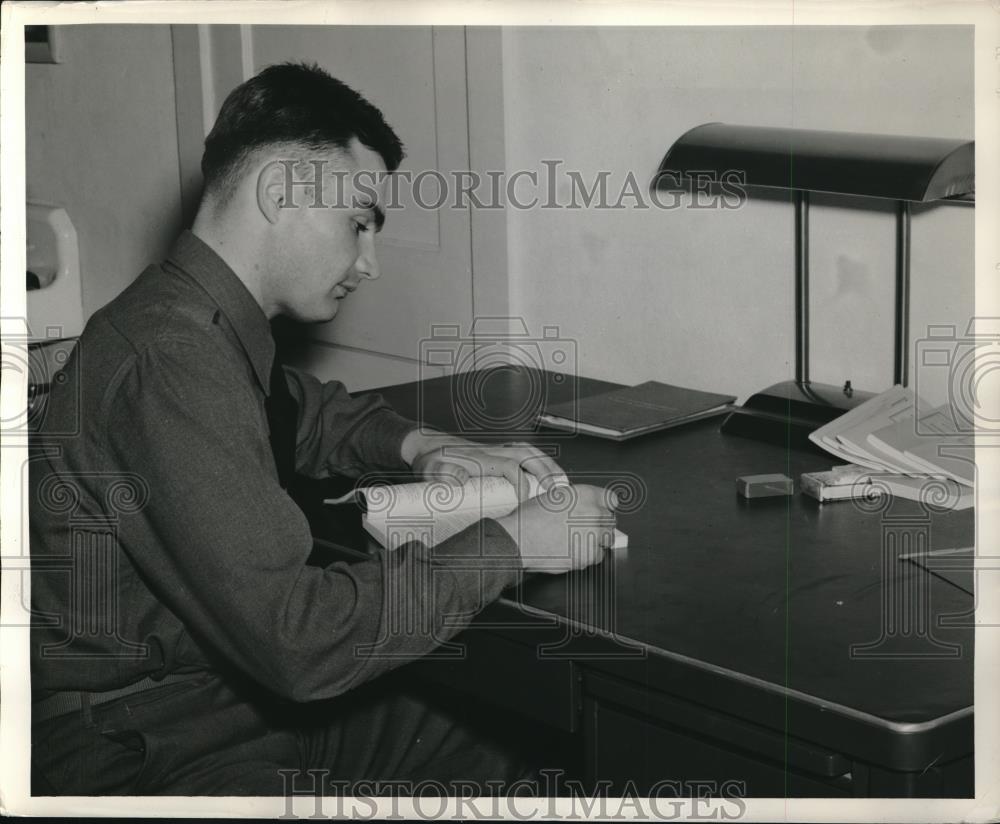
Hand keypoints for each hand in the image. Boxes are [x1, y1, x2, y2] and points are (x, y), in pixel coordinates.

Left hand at [401, 430, 568, 499]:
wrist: (427, 447)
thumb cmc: (431, 462)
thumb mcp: (430, 469)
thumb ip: (441, 474)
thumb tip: (460, 479)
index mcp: (479, 458)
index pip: (509, 467)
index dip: (521, 484)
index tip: (526, 503)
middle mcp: (492, 451)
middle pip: (527, 455)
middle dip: (547, 471)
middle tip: (561, 491)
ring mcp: (496, 450)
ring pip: (529, 452)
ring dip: (548, 465)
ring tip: (562, 482)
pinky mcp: (498, 452)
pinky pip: (524, 453)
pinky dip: (540, 461)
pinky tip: (547, 474)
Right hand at [494, 484, 617, 574]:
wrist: (519, 540)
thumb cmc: (529, 519)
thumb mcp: (553, 497)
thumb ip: (575, 499)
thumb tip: (583, 505)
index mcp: (585, 494)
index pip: (611, 499)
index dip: (605, 506)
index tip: (602, 511)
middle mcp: (592, 513)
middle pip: (610, 520)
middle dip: (600, 524)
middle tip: (585, 528)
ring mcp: (593, 534)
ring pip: (608, 538)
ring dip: (598, 539)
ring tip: (580, 540)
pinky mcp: (589, 555)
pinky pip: (599, 555)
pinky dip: (590, 555)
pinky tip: (575, 550)